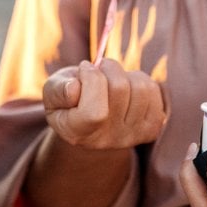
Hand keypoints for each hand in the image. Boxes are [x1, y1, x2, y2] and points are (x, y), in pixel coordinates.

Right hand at [43, 58, 167, 149]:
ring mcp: (132, 136)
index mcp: (78, 133)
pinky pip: (154, 91)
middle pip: (120, 89)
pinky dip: (139, 80)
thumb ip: (57, 90)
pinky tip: (126, 88)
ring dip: (125, 73)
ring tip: (111, 80)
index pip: (95, 112)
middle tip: (98, 69)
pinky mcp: (151, 128)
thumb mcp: (52, 93)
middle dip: (108, 67)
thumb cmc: (68, 101)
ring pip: (141, 87)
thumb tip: (74, 88)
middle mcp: (107, 140)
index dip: (91, 80)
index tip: (84, 68)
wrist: (90, 121)